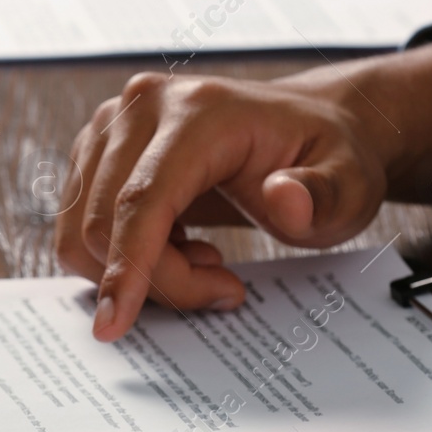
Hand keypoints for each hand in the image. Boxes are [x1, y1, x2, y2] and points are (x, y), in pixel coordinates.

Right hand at [57, 71, 388, 341]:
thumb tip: (283, 196)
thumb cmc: (322, 158)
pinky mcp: (94, 150)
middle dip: (155, 279)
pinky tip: (174, 242)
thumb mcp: (348, 184)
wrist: (304, 127)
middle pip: (105, 222)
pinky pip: (82, 226)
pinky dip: (121, 253)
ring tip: (201, 258)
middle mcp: (142, 107)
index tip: (115, 325)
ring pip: (84, 230)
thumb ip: (323, 193)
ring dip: (136, 268)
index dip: (127, 266)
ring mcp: (110, 126)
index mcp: (200, 110)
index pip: (142, 198)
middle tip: (220, 288)